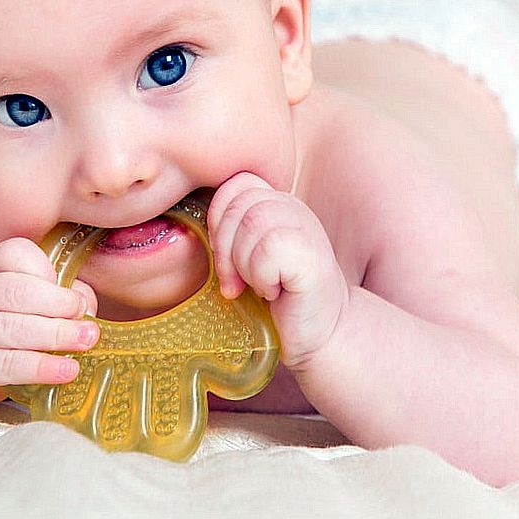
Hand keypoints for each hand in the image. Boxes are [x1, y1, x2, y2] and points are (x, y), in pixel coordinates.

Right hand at [0, 238, 100, 405]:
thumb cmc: (6, 322)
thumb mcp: (30, 300)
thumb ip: (62, 294)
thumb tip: (88, 307)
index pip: (15, 254)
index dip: (47, 271)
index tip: (74, 296)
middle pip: (16, 292)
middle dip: (59, 306)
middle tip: (88, 325)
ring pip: (11, 329)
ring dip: (55, 336)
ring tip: (84, 344)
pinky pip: (6, 364)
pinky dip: (41, 368)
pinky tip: (66, 370)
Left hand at [207, 172, 349, 370]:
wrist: (321, 334)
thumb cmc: (279, 297)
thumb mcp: (249, 256)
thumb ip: (232, 232)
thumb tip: (197, 230)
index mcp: (278, 203)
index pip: (237, 183)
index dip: (219, 218)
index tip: (224, 255)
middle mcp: (295, 209)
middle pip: (239, 204)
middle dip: (225, 248)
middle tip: (236, 282)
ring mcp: (308, 230)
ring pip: (252, 225)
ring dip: (244, 265)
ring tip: (259, 286)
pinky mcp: (313, 257)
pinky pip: (268, 251)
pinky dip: (262, 278)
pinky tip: (275, 292)